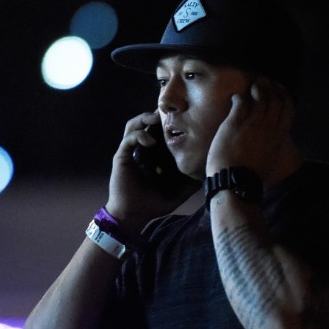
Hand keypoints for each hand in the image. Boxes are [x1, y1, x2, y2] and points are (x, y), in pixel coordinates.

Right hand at [106, 111, 196, 231]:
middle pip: (148, 124)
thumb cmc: (153, 205)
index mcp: (154, 155)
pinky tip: (150, 141)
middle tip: (171, 112)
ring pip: (134, 125)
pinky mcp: (122, 156)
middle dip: (158, 115)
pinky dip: (140, 136)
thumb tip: (206, 174)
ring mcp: (131, 152)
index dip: (170, 124)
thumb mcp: (177, 193)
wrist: (133, 216)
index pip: (161, 133)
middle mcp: (141, 150)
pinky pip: (129, 138)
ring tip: (157, 117)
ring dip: (145, 118)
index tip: (185, 119)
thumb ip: (190, 183)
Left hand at [206, 78, 293, 180]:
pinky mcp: (235, 123)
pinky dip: (239, 97)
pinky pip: (240, 102)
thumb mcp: (269, 158)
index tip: (279, 90)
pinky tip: (235, 99)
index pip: (289, 109)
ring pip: (260, 96)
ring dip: (256, 88)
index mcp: (279, 137)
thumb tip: (269, 139)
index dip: (285, 95)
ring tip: (252, 87)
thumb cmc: (251, 176)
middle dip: (271, 87)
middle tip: (264, 82)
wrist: (236, 182)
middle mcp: (269, 127)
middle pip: (276, 99)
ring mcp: (252, 124)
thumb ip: (271, 144)